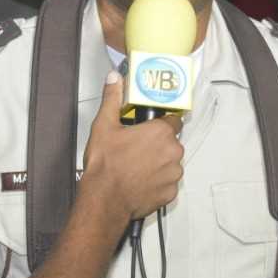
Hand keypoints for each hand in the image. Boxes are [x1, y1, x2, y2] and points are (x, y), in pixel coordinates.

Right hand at [81, 71, 183, 221]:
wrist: (104, 199)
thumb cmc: (105, 164)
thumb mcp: (104, 125)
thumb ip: (112, 98)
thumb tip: (114, 79)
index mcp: (161, 132)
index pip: (173, 120)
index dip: (161, 123)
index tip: (150, 128)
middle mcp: (173, 152)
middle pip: (171, 143)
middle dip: (158, 145)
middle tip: (137, 149)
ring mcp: (173, 174)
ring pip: (170, 163)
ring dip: (159, 164)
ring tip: (137, 167)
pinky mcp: (170, 193)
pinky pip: (168, 183)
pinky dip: (158, 182)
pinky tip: (140, 181)